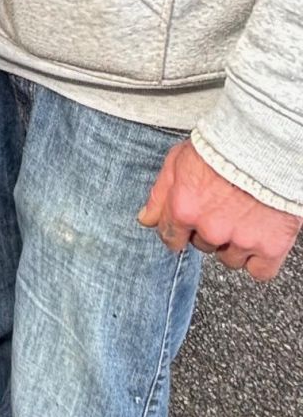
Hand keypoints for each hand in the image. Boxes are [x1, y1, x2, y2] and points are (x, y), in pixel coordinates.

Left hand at [138, 140, 301, 280]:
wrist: (265, 145)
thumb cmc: (222, 146)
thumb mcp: (178, 160)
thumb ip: (160, 194)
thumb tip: (146, 219)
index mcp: (183, 208)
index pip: (170, 237)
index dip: (179, 230)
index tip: (187, 225)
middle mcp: (210, 229)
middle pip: (202, 244)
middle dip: (208, 229)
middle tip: (222, 206)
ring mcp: (240, 240)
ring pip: (229, 258)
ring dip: (233, 244)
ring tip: (243, 216)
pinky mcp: (269, 246)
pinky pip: (259, 271)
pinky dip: (258, 259)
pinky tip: (258, 238)